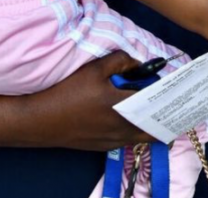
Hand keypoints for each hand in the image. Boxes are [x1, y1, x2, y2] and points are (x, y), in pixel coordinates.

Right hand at [22, 50, 153, 149]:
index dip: (163, 90)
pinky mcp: (103, 147)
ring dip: (147, 121)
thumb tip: (138, 63)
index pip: (154, 101)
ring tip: (146, 104)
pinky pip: (127, 140)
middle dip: (160, 110)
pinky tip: (125, 115)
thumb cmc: (67, 92)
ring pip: (141, 135)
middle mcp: (122, 129)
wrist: (40, 121)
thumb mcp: (94, 69)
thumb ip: (120, 61)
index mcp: (123, 108)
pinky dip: (133, 129)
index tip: (167, 80)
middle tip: (160, 94)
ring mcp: (113, 141)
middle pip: (153, 124)